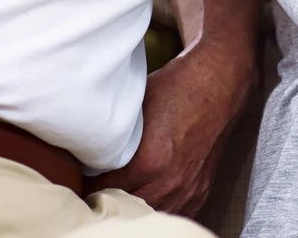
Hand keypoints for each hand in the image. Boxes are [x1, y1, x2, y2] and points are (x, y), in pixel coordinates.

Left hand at [90, 35, 254, 216]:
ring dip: (132, 205)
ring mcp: (187, 191)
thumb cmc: (175, 90)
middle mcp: (169, 183)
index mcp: (147, 163)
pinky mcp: (199, 193)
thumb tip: (82, 159)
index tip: (79, 179)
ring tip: (120, 191)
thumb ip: (110, 141)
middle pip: (123, 209)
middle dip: (106, 198)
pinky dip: (156, 207)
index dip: (86, 185)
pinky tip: (146, 194)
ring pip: (147, 214)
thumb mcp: (133, 111)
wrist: (218, 83)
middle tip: (95, 187)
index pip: (99, 192)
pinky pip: (170, 213)